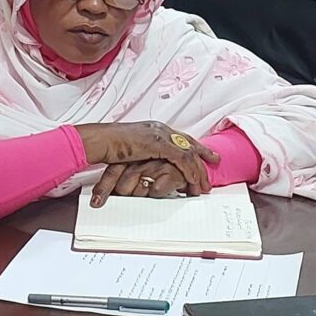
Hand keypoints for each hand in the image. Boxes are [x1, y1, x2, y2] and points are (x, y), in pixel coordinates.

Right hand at [75, 121, 218, 197]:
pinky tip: (193, 182)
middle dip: (203, 157)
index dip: (196, 147)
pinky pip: (181, 159)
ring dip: (198, 171)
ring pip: (188, 153)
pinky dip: (189, 171)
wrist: (101, 140)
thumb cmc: (110, 146)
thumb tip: (150, 168)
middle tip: (213, 168)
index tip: (207, 156)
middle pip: (189, 143)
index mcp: (155, 129)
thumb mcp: (132, 150)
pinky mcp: (159, 144)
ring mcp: (160, 135)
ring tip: (203, 186)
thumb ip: (144, 155)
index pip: (181, 137)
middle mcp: (161, 129)